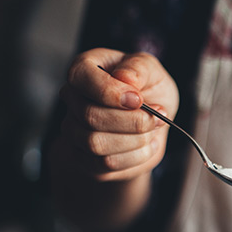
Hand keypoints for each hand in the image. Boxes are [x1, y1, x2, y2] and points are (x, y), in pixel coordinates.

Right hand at [59, 48, 177, 181]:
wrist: (153, 120)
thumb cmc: (148, 88)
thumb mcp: (152, 70)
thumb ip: (139, 68)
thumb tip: (125, 77)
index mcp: (83, 70)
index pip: (80, 78)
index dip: (110, 91)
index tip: (139, 99)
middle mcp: (72, 99)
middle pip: (90, 116)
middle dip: (133, 121)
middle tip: (159, 117)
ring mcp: (74, 130)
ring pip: (96, 143)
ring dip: (135, 139)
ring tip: (153, 130)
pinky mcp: (85, 159)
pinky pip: (106, 164)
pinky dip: (136, 156)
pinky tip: (147, 144)